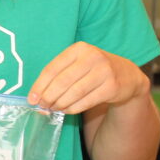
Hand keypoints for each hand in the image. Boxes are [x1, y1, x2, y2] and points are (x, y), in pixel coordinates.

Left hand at [28, 42, 149, 113]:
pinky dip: (73, 108)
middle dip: (49, 96)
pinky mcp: (112, 87)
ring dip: (60, 104)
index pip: (53, 68)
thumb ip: (58, 75)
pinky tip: (66, 110)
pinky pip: (86, 101)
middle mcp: (92, 57)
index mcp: (79, 48)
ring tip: (53, 108)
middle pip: (62, 81)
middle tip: (42, 106)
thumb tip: (37, 96)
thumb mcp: (78, 64)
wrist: (127, 75)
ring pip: (74, 93)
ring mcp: (104, 72)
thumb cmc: (93, 70)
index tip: (32, 98)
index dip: (40, 85)